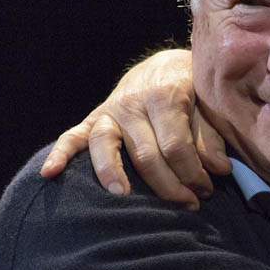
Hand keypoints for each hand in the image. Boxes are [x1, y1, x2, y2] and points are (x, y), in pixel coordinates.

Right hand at [40, 49, 230, 207]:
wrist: (166, 64)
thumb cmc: (192, 91)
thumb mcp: (208, 106)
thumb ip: (212, 137)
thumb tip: (220, 170)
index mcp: (166, 97)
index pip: (176, 146)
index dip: (193, 174)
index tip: (206, 192)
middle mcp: (134, 103)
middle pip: (145, 154)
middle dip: (168, 186)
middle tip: (187, 205)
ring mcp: (111, 110)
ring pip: (106, 144)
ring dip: (112, 173)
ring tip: (121, 197)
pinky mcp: (95, 116)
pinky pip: (73, 135)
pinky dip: (60, 153)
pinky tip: (49, 173)